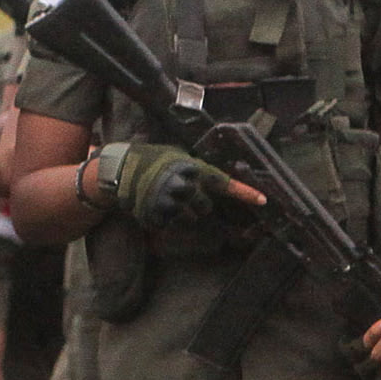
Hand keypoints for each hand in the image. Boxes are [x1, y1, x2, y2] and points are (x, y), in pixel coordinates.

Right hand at [102, 142, 265, 235]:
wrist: (117, 169)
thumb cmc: (149, 160)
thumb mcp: (174, 155)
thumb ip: (195, 169)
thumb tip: (217, 183)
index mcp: (190, 168)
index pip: (222, 181)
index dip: (243, 192)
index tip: (263, 200)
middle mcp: (183, 185)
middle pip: (205, 207)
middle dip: (197, 204)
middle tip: (180, 194)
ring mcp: (170, 202)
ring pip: (189, 218)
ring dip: (181, 212)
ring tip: (163, 198)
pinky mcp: (157, 215)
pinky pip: (170, 224)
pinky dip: (164, 218)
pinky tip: (153, 206)